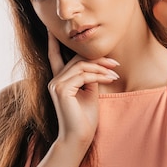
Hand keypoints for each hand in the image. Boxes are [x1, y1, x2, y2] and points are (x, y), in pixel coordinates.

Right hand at [47, 32, 119, 146]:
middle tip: (115, 64)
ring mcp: (56, 84)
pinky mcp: (61, 89)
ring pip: (81, 66)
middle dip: (98, 59)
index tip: (51, 28)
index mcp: (60, 81)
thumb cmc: (85, 119)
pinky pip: (82, 75)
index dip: (53, 42)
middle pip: (77, 60)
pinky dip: (98, 75)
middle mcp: (55, 80)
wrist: (79, 138)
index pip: (55, 56)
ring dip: (101, 68)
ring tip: (115, 74)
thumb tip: (98, 63)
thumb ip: (90, 77)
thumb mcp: (89, 92)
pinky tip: (109, 79)